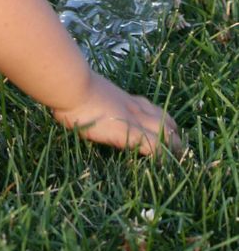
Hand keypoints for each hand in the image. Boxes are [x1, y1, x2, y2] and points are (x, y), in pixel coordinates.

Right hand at [51, 70, 184, 156]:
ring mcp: (132, 119)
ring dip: (174, 144)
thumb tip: (79, 104)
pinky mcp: (129, 133)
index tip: (165, 126)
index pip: (146, 106)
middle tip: (180, 145)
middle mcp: (131, 107)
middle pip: (162, 117)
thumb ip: (89, 99)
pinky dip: (164, 156)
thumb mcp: (82, 92)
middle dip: (173, 132)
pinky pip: (155, 146)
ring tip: (182, 157)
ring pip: (164, 131)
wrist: (69, 85)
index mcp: (119, 97)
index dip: (159, 117)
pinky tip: (168, 165)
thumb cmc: (68, 88)